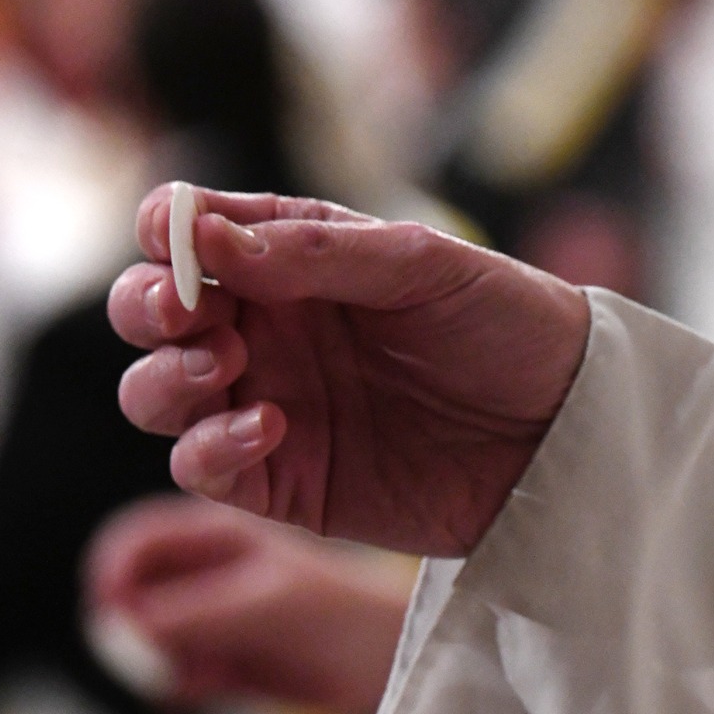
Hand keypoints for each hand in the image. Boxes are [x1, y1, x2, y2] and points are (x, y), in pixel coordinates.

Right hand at [83, 496, 415, 713]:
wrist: (392, 666)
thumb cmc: (342, 616)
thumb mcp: (264, 607)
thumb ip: (191, 612)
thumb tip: (123, 623)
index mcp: (211, 529)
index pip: (132, 541)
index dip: (112, 576)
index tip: (115, 617)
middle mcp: (201, 568)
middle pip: (127, 594)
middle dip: (133, 631)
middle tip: (166, 657)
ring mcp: (205, 615)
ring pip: (143, 641)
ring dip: (160, 663)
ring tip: (212, 671)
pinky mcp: (216, 659)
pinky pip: (169, 675)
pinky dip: (179, 686)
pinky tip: (219, 686)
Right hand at [109, 187, 592, 555]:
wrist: (566, 429)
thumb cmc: (507, 325)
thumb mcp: (423, 265)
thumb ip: (315, 252)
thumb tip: (204, 237)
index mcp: (290, 259)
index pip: (189, 233)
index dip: (165, 231)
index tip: (174, 239)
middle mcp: (265, 329)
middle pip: (150, 315)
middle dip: (146, 307)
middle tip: (188, 311)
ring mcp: (266, 403)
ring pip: (155, 395)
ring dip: (163, 378)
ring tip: (223, 365)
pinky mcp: (283, 482)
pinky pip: (202, 469)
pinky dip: (209, 448)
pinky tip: (268, 424)